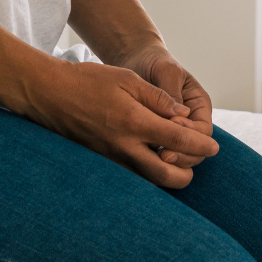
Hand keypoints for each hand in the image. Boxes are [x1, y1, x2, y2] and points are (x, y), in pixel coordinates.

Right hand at [16, 57, 218, 188]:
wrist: (48, 94)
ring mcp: (110, 158)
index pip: (178, 141)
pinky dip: (146, 174)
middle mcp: (124, 146)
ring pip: (148, 181)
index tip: (214, 147)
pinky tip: (151, 160)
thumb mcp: (127, 79)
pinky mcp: (100, 162)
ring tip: (177, 162)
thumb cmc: (87, 81)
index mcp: (135, 122)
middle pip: (166, 175)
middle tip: (196, 162)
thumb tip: (183, 114)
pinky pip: (130, 176)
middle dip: (187, 173)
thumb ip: (158, 98)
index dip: (201, 146)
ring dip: (167, 176)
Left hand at [117, 45, 213, 167]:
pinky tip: (143, 158)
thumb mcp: (166, 71)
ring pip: (181, 156)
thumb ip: (172, 92)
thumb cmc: (154, 62)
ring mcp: (174, 131)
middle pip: (196, 150)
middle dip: (183, 155)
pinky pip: (162, 153)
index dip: (191, 135)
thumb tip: (179, 116)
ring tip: (154, 158)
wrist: (135, 60)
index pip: (204, 131)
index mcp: (198, 105)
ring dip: (171, 162)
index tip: (171, 129)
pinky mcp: (157, 136)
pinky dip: (156, 159)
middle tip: (163, 155)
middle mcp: (190, 122)